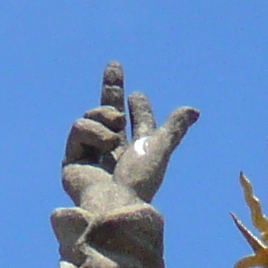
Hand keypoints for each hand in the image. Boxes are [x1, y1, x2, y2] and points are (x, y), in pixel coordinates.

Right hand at [61, 61, 198, 210]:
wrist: (113, 202)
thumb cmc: (139, 180)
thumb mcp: (159, 149)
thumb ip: (174, 128)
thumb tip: (195, 110)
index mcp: (137, 150)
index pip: (138, 122)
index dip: (140, 108)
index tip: (138, 96)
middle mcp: (115, 151)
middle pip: (110, 111)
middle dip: (112, 87)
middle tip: (115, 64)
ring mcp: (92, 154)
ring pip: (93, 116)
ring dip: (105, 117)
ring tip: (116, 131)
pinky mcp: (73, 159)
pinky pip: (79, 128)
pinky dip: (93, 132)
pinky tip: (104, 144)